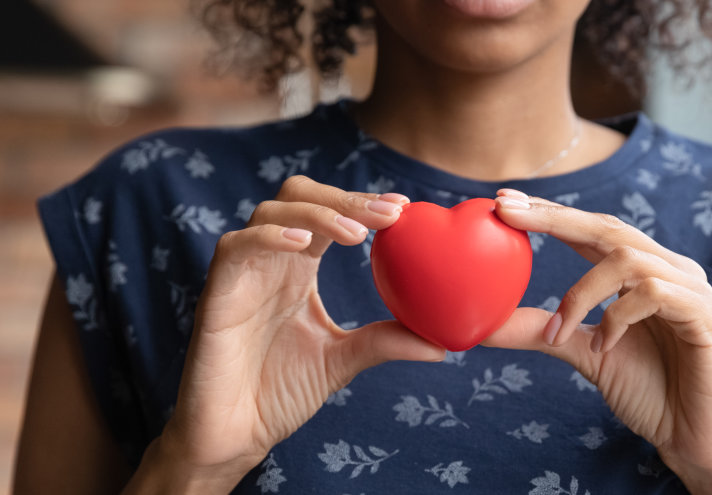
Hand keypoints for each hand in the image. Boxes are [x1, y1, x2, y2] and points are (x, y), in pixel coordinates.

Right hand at [151, 176, 444, 489]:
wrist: (233, 435)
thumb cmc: (278, 394)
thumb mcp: (342, 361)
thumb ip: (383, 342)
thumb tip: (443, 344)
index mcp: (299, 269)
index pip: (330, 215)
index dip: (362, 202)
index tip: (403, 207)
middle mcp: (271, 261)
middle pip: (299, 196)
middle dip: (345, 197)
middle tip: (388, 214)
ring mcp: (242, 274)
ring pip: (270, 211)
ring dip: (317, 213)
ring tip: (357, 235)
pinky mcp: (217, 293)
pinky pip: (235, 247)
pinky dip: (270, 237)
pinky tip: (305, 244)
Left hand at [485, 190, 711, 492]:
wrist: (695, 440)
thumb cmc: (648, 393)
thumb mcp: (584, 353)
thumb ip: (543, 331)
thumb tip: (484, 323)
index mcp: (642, 273)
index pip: (592, 230)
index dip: (550, 213)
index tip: (503, 203)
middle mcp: (669, 271)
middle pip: (608, 228)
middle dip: (554, 218)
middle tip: (508, 212)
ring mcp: (691, 290)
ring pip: (627, 259)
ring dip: (581, 293)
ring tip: (558, 331)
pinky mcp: (707, 315)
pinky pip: (655, 293)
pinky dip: (617, 316)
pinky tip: (603, 347)